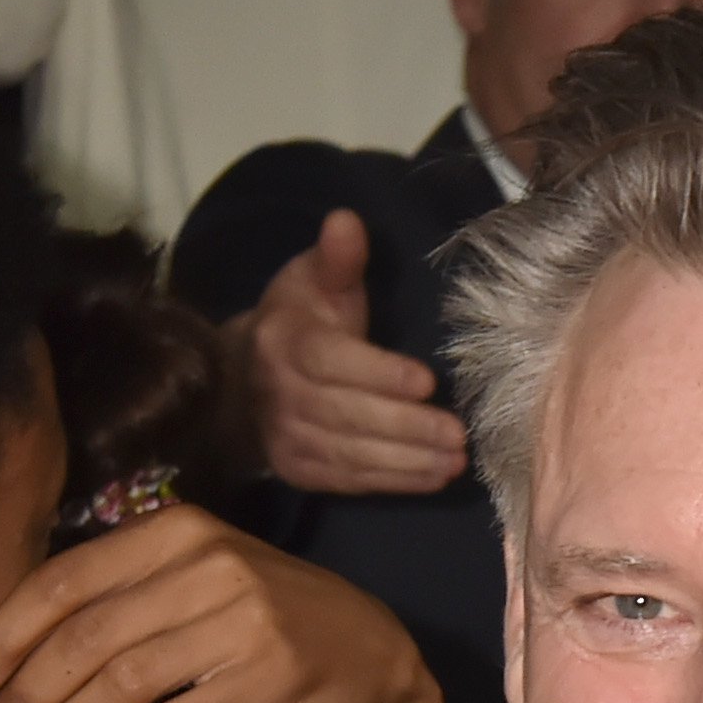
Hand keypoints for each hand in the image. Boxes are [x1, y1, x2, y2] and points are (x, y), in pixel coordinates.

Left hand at [0, 505, 448, 702]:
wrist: (377, 659)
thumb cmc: (273, 621)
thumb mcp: (199, 581)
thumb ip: (125, 594)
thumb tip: (20, 648)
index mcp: (176, 532)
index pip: (65, 580)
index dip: (6, 634)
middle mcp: (208, 567)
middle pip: (87, 635)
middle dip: (30, 692)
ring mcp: (244, 622)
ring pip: (124, 680)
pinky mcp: (270, 679)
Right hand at [233, 210, 468, 498]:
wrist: (244, 378)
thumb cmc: (298, 322)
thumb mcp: (312, 282)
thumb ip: (336, 259)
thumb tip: (347, 221)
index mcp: (285, 341)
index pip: (333, 361)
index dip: (380, 374)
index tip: (426, 381)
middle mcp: (281, 393)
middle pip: (349, 415)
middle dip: (408, 427)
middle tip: (458, 434)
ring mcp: (287, 437)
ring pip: (353, 454)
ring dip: (409, 461)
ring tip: (457, 460)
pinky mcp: (300, 471)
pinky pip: (352, 481)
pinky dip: (396, 482)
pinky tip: (434, 476)